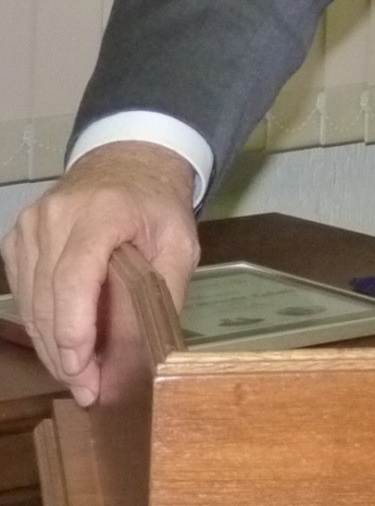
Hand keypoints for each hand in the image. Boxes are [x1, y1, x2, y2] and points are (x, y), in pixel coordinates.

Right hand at [0, 142, 198, 405]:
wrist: (130, 160)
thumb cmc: (158, 205)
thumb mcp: (180, 242)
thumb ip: (163, 292)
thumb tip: (143, 356)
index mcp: (102, 212)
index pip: (75, 278)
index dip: (74, 331)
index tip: (85, 373)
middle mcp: (56, 216)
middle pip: (49, 300)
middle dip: (66, 354)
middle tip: (89, 390)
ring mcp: (29, 226)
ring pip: (30, 304)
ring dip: (52, 346)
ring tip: (80, 376)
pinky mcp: (16, 239)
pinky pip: (22, 294)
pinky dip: (41, 324)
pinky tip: (63, 344)